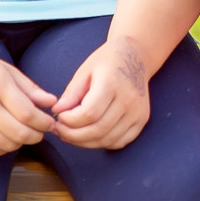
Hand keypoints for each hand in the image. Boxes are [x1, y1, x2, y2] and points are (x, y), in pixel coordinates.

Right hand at [0, 47, 57, 155]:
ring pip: (6, 144)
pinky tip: (9, 138)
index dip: (44, 122)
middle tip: (42, 132)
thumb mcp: (10, 72)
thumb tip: (52, 103)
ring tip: (26, 133)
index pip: (27, 113)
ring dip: (22, 143)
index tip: (50, 123)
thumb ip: (32, 89)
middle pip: (18, 133)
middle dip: (37, 135)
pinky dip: (4, 148)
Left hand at [51, 36, 151, 150]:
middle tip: (60, 130)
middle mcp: (128, 100)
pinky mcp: (142, 119)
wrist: (135, 56)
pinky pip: (120, 141)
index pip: (88, 114)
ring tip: (71, 135)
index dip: (69, 121)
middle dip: (73, 135)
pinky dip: (102, 143)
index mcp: (112, 84)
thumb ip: (71, 93)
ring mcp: (138, 112)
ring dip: (85, 142)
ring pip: (108, 140)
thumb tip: (57, 111)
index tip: (59, 117)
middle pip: (98, 130)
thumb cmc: (107, 62)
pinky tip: (90, 136)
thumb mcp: (85, 71)